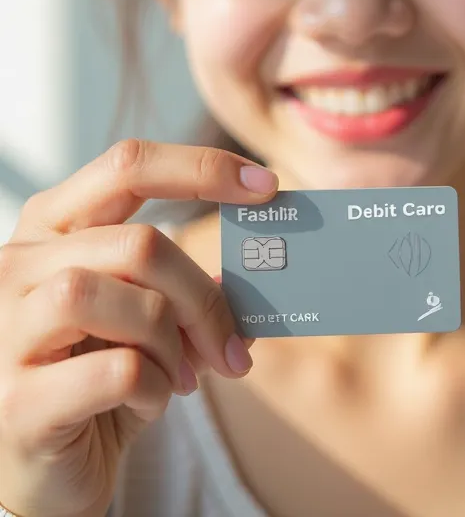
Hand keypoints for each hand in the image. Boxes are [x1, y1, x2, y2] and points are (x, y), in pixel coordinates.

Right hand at [0, 140, 277, 516]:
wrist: (42, 471)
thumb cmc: (97, 379)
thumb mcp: (143, 318)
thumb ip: (186, 284)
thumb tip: (263, 263)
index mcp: (50, 226)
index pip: (128, 166)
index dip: (203, 169)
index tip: (266, 186)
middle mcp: (18, 265)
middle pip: (142, 244)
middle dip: (203, 298)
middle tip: (232, 344)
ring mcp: (8, 329)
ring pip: (128, 300)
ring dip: (174, 342)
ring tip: (179, 376)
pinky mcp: (18, 399)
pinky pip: (119, 370)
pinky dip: (157, 387)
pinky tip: (152, 401)